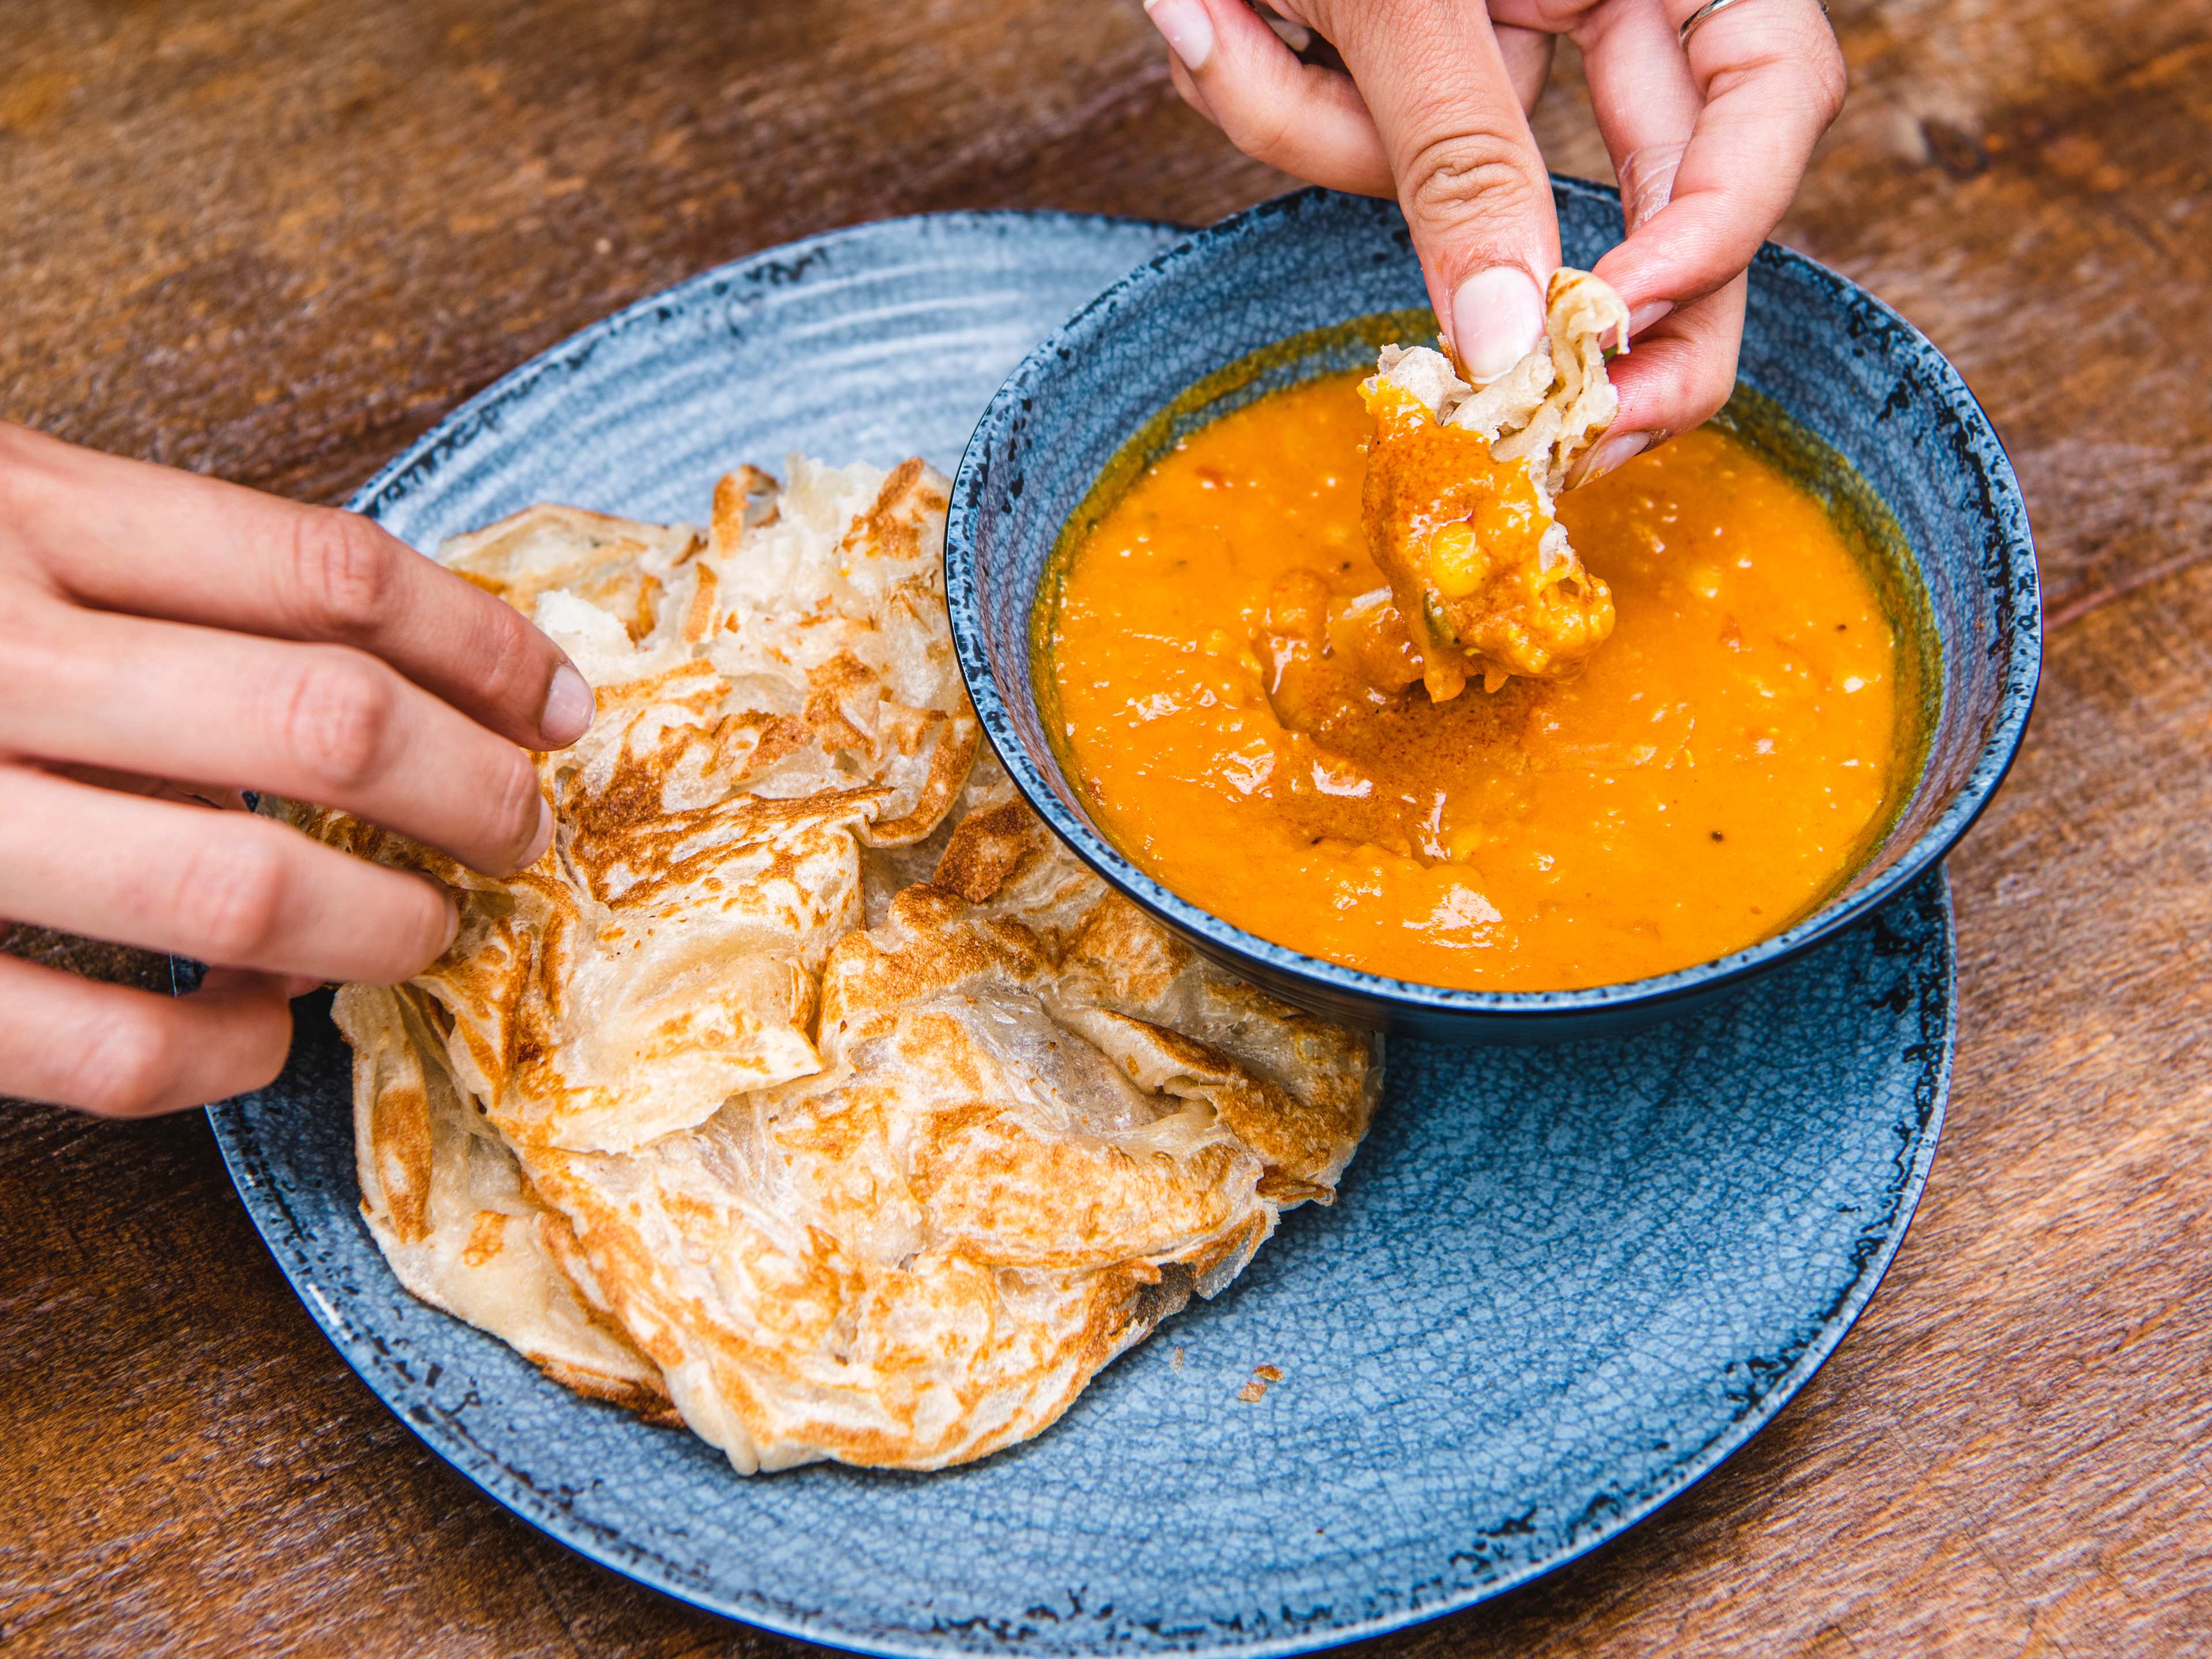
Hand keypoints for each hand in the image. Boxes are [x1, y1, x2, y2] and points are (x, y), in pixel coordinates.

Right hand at [0, 424, 596, 1116]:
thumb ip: (135, 561)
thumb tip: (389, 665)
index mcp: (12, 506)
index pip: (326, 574)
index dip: (481, 646)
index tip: (561, 701)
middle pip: (322, 728)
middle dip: (470, 793)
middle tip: (525, 831)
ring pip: (235, 892)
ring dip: (377, 929)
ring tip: (428, 933)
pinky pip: (96, 1043)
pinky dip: (218, 1057)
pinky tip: (266, 1039)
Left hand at [1141, 0, 1846, 477]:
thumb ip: (1460, 153)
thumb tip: (1516, 347)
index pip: (1763, 94)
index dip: (1722, 220)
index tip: (1617, 319)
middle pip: (1655, 190)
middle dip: (1601, 310)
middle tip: (1568, 430)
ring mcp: (1487, 37)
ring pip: (1450, 183)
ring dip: (1315, 124)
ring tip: (1219, 7)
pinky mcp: (1388, 69)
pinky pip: (1347, 145)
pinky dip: (1261, 91)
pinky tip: (1206, 8)